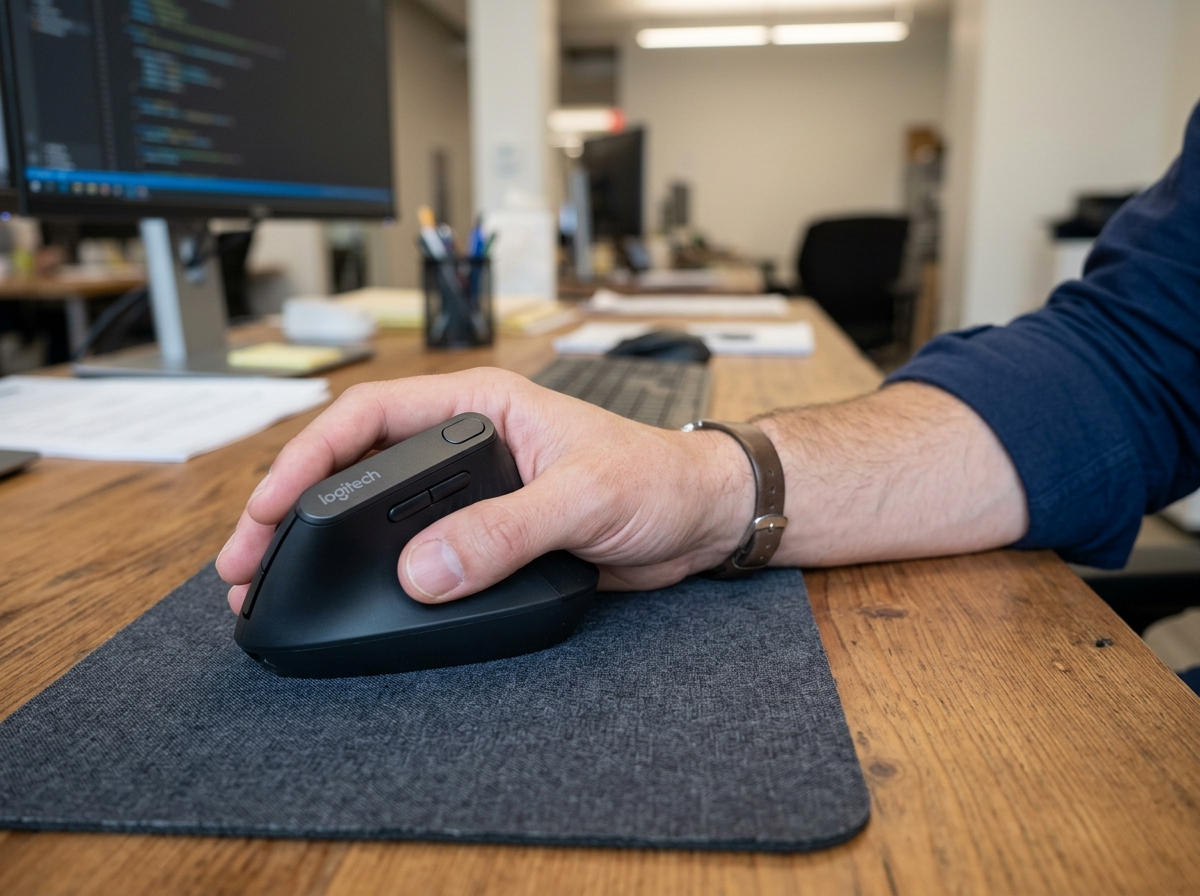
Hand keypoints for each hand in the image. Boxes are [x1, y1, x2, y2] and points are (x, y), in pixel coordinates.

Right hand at [216, 368, 754, 613]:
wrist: (699, 520)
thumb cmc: (657, 479)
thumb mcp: (584, 498)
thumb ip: (508, 531)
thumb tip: (425, 570)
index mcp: (479, 406)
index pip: (370, 416)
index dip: (308, 457)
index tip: (271, 507)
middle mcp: (465, 444)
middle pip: (355, 466)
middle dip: (294, 510)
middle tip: (248, 564)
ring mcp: (470, 492)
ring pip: (377, 514)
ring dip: (326, 547)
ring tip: (279, 585)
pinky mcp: (484, 535)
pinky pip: (414, 553)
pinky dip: (374, 575)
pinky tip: (349, 598)